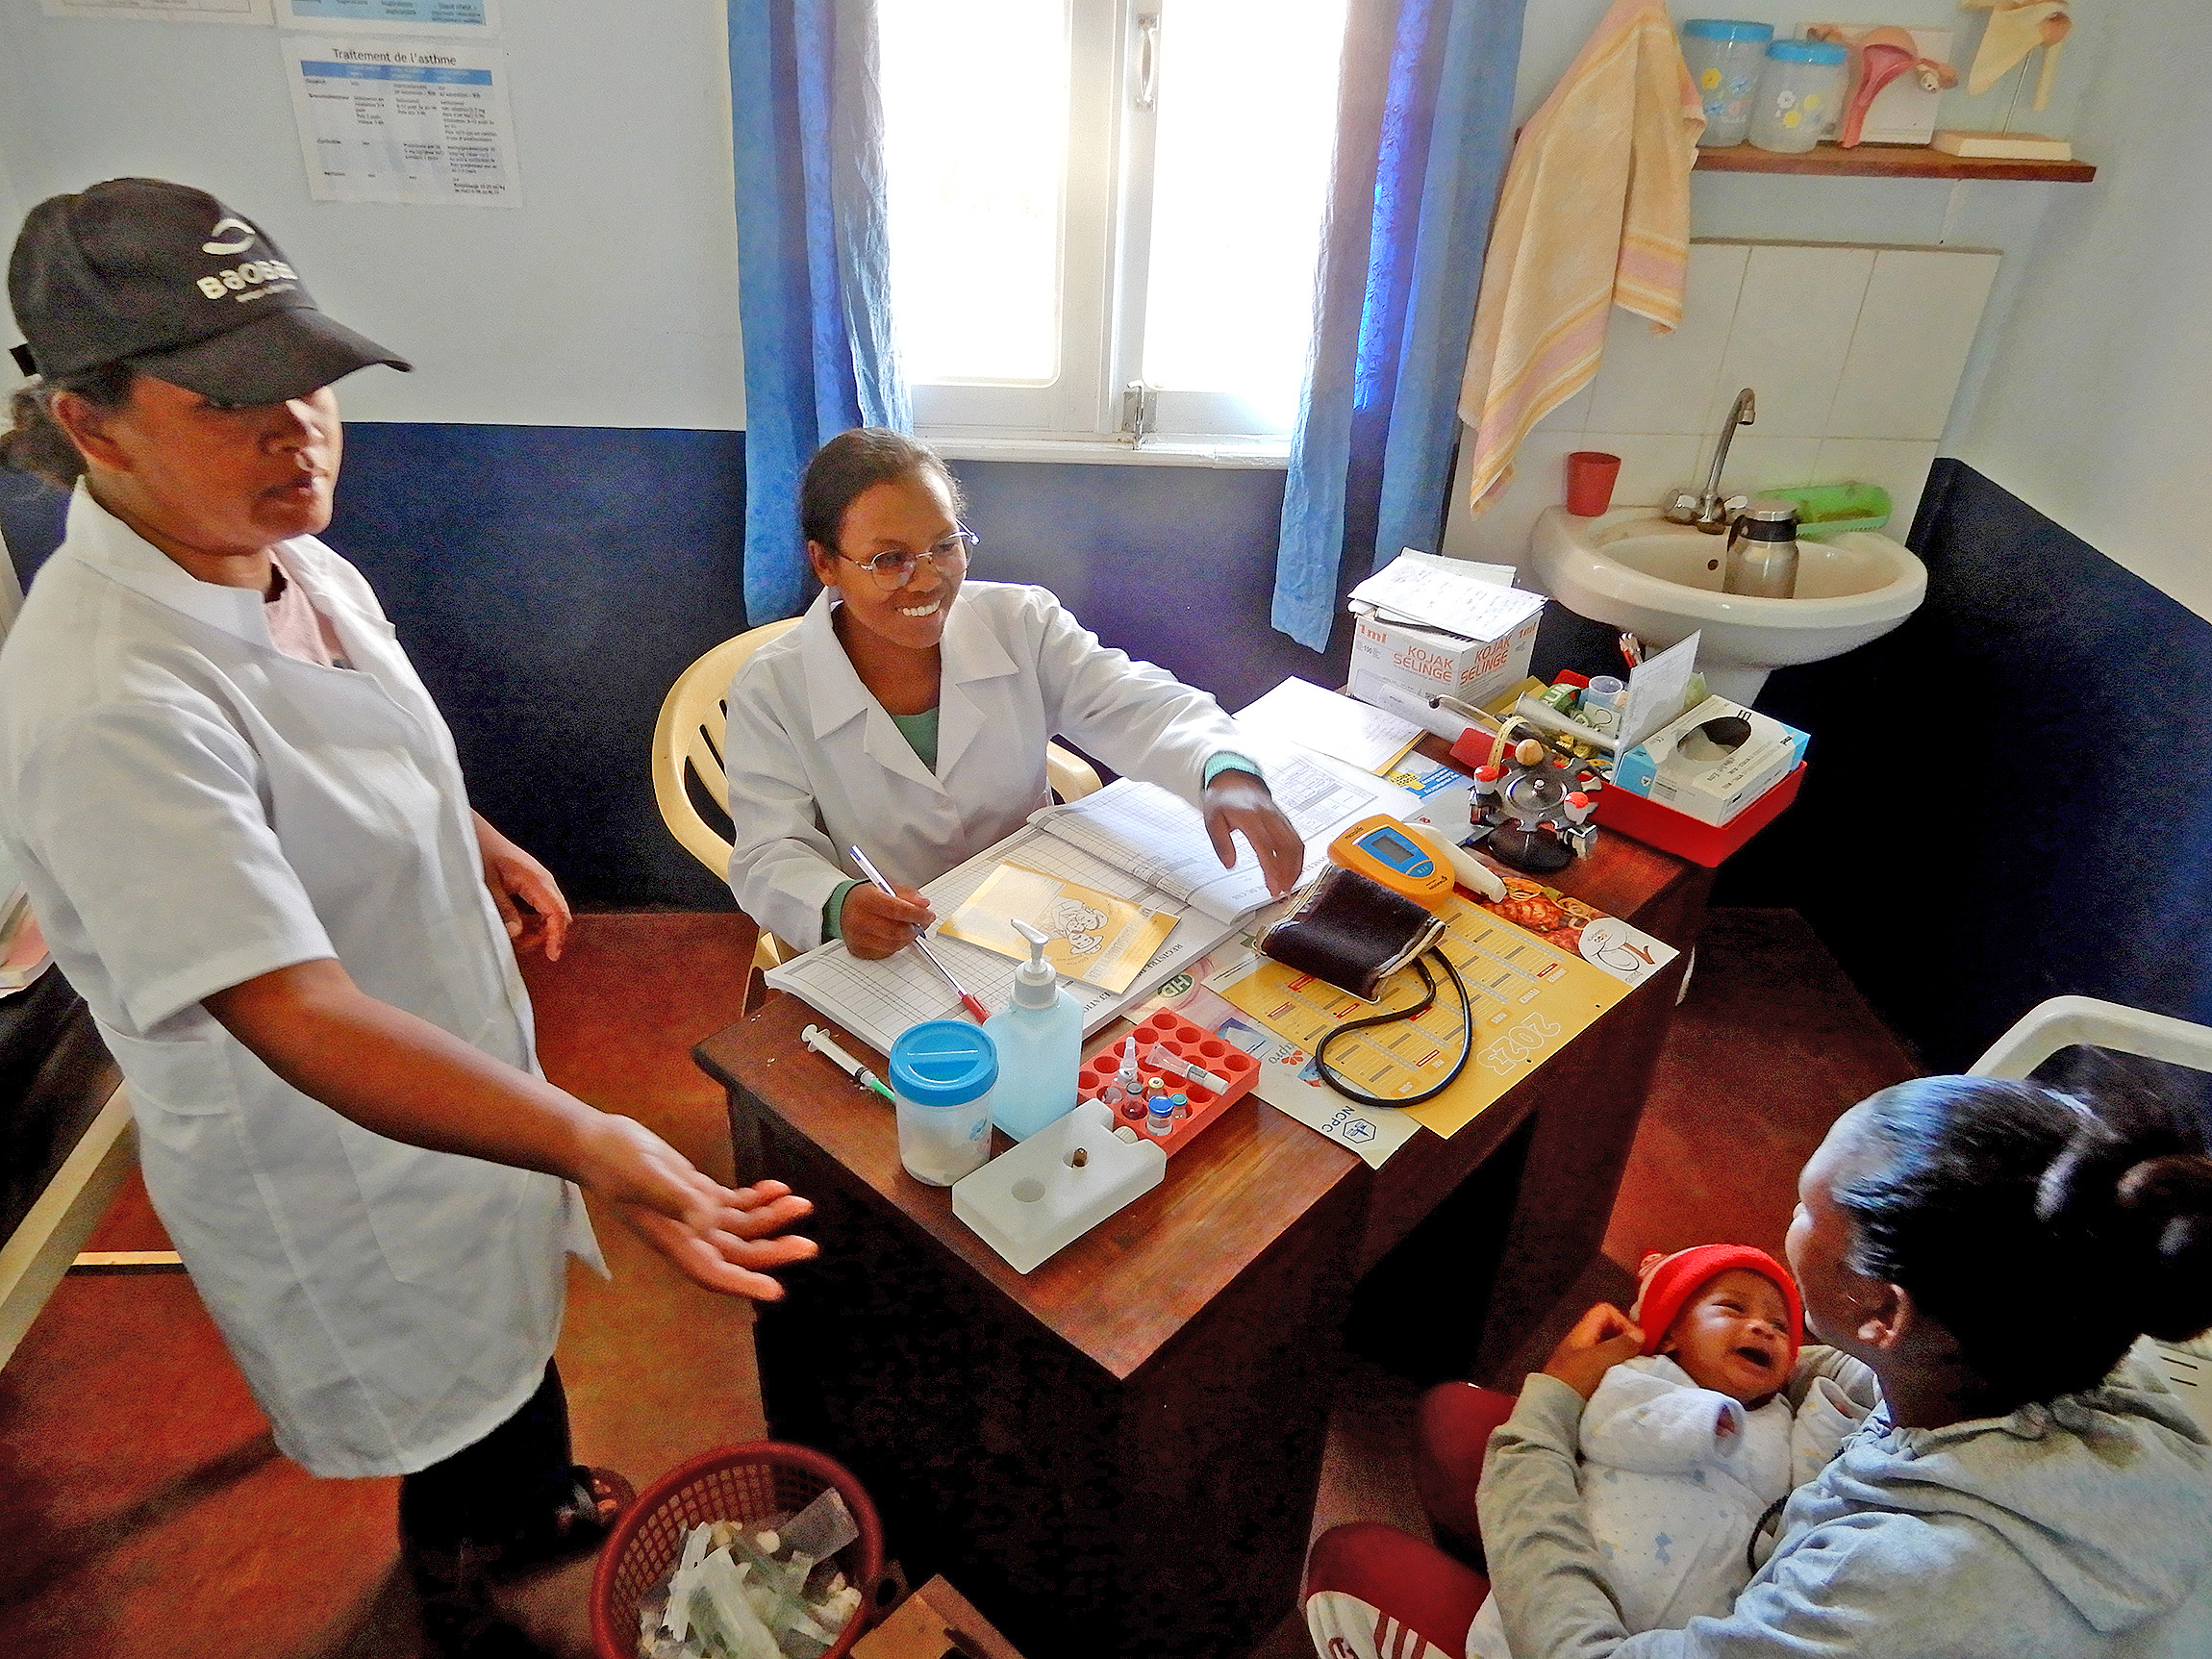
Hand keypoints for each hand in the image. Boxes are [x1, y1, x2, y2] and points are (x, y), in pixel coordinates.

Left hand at [474, 813, 572, 960]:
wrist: (476, 833)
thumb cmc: (480, 854)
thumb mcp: (487, 885)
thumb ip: (503, 910)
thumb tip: (516, 934)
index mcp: (535, 880)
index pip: (557, 914)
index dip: (557, 936)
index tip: (552, 955)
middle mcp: (544, 880)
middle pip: (561, 914)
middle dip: (549, 935)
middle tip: (525, 948)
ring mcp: (541, 879)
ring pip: (554, 910)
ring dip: (542, 928)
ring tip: (519, 938)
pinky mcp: (534, 881)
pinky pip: (544, 905)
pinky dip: (538, 920)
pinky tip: (521, 926)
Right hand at [574, 1112, 816, 1299]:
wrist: (599, 1142)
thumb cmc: (616, 1162)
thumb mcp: (646, 1177)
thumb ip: (677, 1199)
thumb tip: (708, 1222)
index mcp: (673, 1239)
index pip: (713, 1272)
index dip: (744, 1284)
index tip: (776, 1291)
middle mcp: (687, 1234)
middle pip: (738, 1253)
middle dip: (773, 1251)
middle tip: (808, 1245)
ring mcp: (694, 1215)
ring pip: (742, 1228)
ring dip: (772, 1219)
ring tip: (801, 1204)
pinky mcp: (697, 1194)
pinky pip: (735, 1204)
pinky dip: (758, 1198)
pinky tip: (778, 1187)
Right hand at [841, 881, 934, 958]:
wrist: (844, 908)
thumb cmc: (866, 898)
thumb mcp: (887, 888)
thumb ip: (908, 895)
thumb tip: (923, 905)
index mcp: (866, 899)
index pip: (896, 909)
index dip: (917, 914)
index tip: (928, 915)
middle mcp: (859, 919)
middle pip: (895, 930)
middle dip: (915, 928)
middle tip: (922, 923)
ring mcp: (857, 937)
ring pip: (893, 944)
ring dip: (908, 938)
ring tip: (911, 929)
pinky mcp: (858, 950)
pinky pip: (886, 952)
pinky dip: (897, 945)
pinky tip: (897, 936)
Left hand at [1201, 769, 1304, 899]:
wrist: (1235, 779)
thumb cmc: (1223, 799)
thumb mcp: (1212, 820)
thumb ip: (1221, 843)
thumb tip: (1229, 864)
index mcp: (1250, 816)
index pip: (1265, 845)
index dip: (1271, 867)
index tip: (1273, 885)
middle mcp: (1269, 816)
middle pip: (1287, 846)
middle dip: (1288, 872)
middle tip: (1282, 892)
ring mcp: (1279, 818)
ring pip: (1296, 844)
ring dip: (1295, 867)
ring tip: (1288, 886)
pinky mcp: (1285, 821)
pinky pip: (1297, 840)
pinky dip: (1298, 858)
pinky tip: (1292, 872)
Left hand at [1542, 1302, 1644, 1398]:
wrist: (1554, 1411)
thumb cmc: (1576, 1379)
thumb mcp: (1600, 1359)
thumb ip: (1621, 1345)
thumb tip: (1640, 1335)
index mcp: (1581, 1333)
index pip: (1605, 1312)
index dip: (1623, 1321)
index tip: (1637, 1342)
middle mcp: (1580, 1344)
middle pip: (1609, 1332)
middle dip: (1627, 1343)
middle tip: (1642, 1358)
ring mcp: (1581, 1364)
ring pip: (1609, 1353)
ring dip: (1624, 1360)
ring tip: (1636, 1372)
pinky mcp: (1583, 1383)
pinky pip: (1606, 1370)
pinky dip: (1617, 1373)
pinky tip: (1625, 1384)